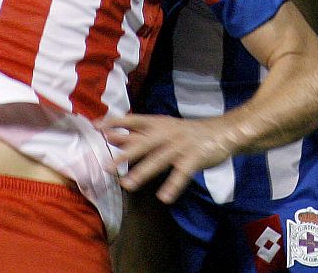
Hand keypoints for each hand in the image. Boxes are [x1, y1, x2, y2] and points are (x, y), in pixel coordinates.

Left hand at [102, 114, 233, 203]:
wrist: (222, 132)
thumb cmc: (185, 133)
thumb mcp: (162, 129)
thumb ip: (137, 133)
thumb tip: (109, 135)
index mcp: (158, 124)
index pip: (134, 120)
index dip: (116, 123)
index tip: (96, 127)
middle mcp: (168, 133)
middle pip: (144, 143)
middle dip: (126, 154)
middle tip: (106, 166)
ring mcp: (181, 146)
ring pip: (160, 159)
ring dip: (143, 172)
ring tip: (127, 185)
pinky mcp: (195, 158)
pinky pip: (182, 174)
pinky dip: (173, 185)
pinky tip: (164, 197)